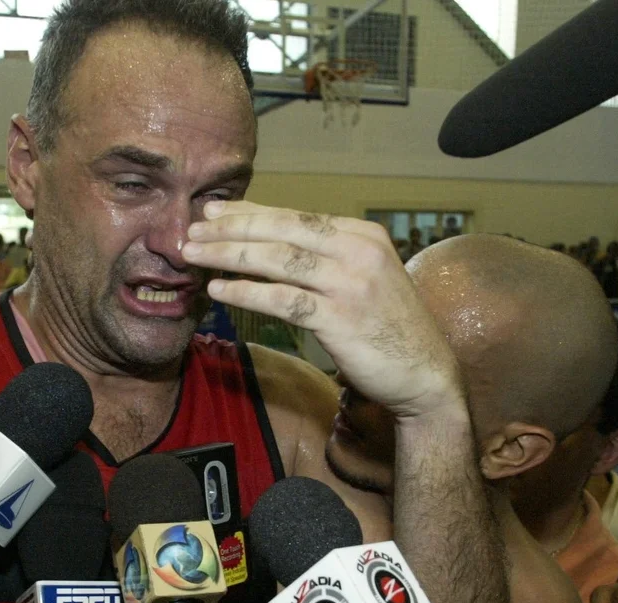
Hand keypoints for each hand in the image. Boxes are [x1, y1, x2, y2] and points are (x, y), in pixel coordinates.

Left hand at [182, 201, 463, 419]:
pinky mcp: (340, 318)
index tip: (212, 212)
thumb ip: (320, 256)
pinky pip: (282, 300)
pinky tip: (218, 290)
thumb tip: (262, 237)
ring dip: (228, 256)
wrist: (426, 374)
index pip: (294, 216)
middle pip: (281, 231)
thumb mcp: (360, 276)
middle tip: (191, 230)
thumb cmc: (384, 325)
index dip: (248, 212)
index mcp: (361, 235)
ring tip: (193, 255)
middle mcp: (358, 251)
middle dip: (230, 229)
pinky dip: (246, 293)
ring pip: (276, 261)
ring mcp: (351, 284)